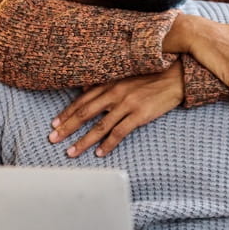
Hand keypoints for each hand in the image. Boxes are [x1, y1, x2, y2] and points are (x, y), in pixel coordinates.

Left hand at [48, 62, 184, 157]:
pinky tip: (99, 153)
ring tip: (71, 152)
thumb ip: (107, 84)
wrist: (175, 77)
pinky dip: (108, 144)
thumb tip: (86, 89)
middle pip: (85, 113)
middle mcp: (115, 93)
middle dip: (67, 127)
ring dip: (83, 141)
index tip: (54, 123)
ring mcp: (127, 104)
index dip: (67, 112)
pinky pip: (119, 132)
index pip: (82, 99)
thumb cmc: (151, 76)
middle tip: (53, 139)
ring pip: (99, 126)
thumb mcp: (126, 76)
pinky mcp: (139, 114)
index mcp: (110, 83)